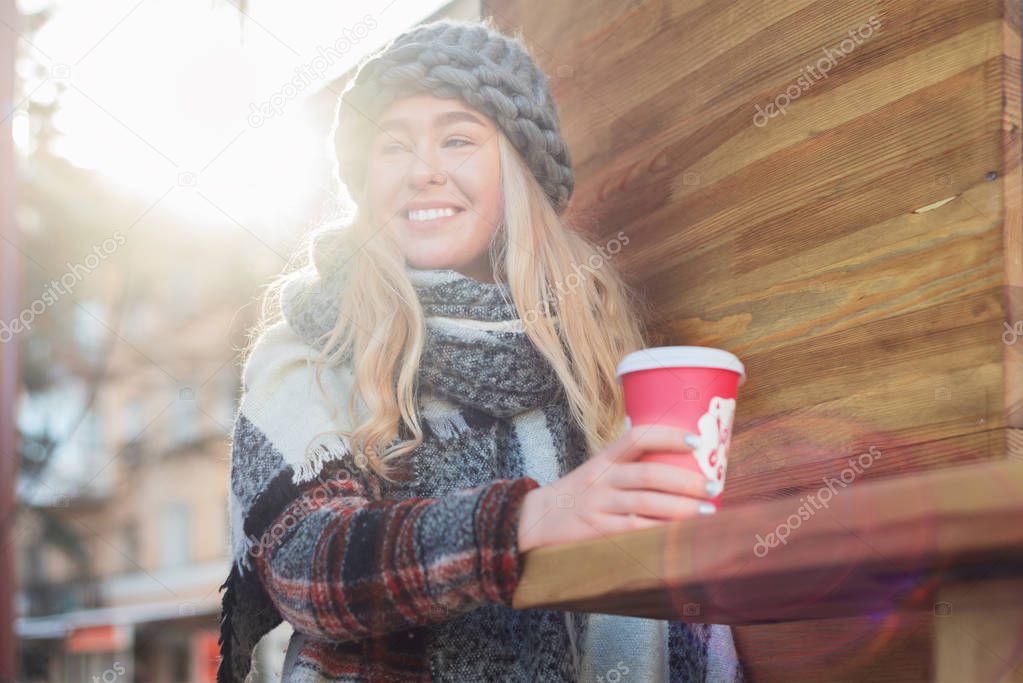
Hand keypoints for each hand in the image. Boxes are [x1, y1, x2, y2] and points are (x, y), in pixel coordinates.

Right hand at [516, 425, 722, 551]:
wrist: (538, 518)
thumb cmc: (581, 493)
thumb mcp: (600, 470)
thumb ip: (631, 464)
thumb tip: (683, 462)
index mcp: (605, 458)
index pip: (637, 437)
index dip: (668, 436)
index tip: (696, 441)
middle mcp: (603, 477)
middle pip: (649, 474)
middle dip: (685, 479)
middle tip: (714, 485)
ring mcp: (600, 504)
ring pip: (646, 502)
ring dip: (681, 506)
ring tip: (707, 510)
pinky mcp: (599, 529)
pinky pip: (636, 529)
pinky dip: (661, 529)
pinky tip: (681, 532)